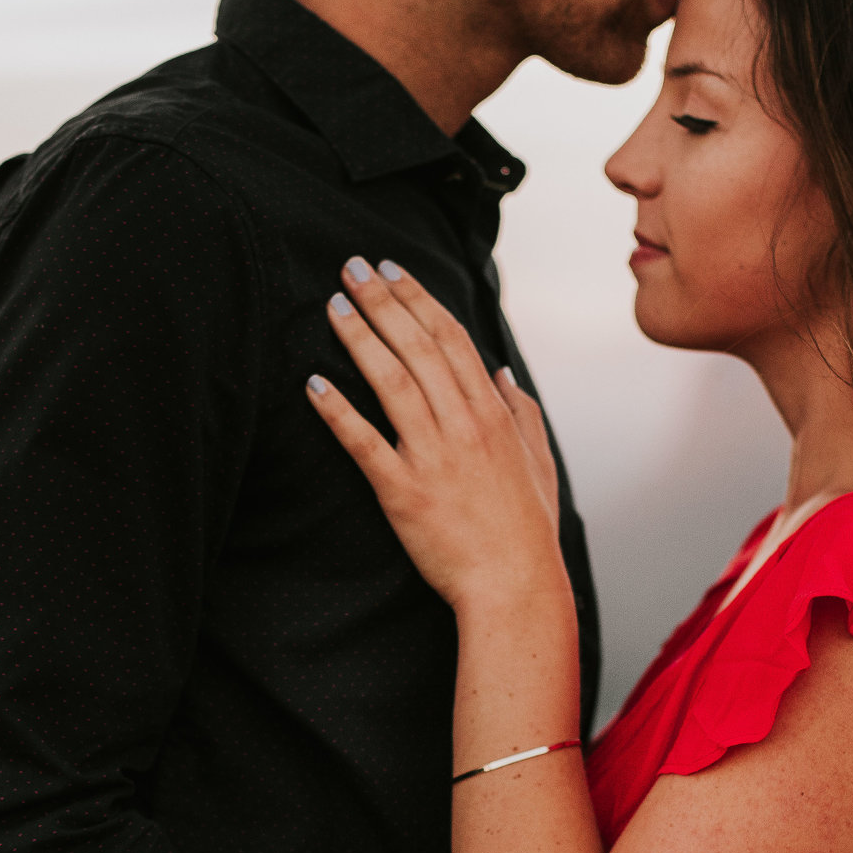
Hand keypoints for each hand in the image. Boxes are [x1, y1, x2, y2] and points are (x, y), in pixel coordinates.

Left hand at [306, 257, 566, 609]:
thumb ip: (521, 413)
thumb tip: (503, 376)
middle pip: (417, 347)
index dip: (418, 298)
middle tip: (350, 268)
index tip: (392, 270)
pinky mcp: (403, 491)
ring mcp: (433, 456)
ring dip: (360, 339)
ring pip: (392, 382)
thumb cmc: (528, 529)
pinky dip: (338, 410)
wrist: (515, 584)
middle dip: (382, 301)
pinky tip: (313, 383)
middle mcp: (463, 425)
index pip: (451, 338)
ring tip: (333, 307)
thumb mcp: (539, 462)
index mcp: (492, 414)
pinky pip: (364, 442)